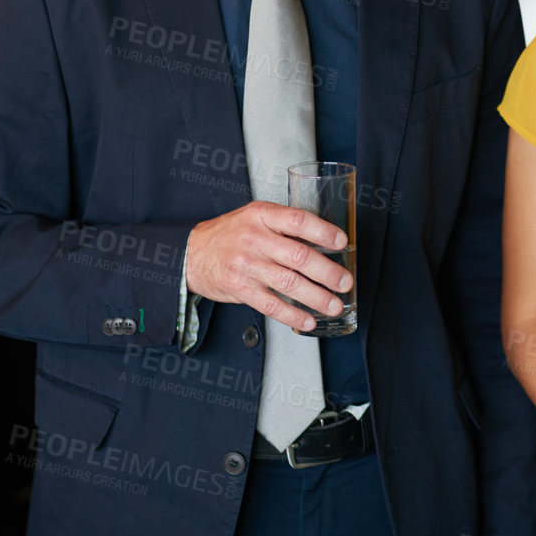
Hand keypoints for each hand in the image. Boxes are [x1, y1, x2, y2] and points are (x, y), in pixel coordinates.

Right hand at [185, 201, 352, 331]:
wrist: (190, 253)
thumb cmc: (230, 234)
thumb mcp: (255, 217)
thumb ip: (284, 225)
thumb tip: (324, 240)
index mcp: (262, 215)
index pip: (298, 221)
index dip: (324, 232)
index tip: (342, 242)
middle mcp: (254, 239)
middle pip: (299, 257)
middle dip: (327, 272)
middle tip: (345, 282)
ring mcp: (246, 265)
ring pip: (289, 283)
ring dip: (316, 297)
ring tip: (333, 305)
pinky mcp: (240, 289)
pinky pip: (271, 305)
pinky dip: (292, 315)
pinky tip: (308, 319)